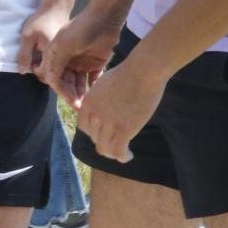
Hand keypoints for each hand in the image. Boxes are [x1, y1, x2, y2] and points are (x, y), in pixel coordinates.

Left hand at [18, 3, 72, 77]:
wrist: (56, 9)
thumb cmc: (40, 20)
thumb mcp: (27, 36)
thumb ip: (24, 54)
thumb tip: (23, 72)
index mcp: (54, 53)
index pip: (46, 74)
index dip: (37, 73)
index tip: (32, 64)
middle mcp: (66, 56)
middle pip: (58, 75)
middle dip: (47, 75)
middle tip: (37, 65)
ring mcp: (70, 54)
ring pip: (63, 71)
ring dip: (53, 71)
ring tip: (43, 62)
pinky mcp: (71, 52)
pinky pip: (65, 65)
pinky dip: (58, 65)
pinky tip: (49, 57)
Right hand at [43, 6, 121, 107]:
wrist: (105, 18)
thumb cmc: (81, 28)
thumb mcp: (63, 44)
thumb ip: (55, 62)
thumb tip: (48, 81)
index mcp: (56, 56)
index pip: (55, 77)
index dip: (60, 89)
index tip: (69, 99)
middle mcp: (67, 60)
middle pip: (67, 82)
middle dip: (71, 94)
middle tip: (78, 105)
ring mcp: (82, 62)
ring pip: (79, 83)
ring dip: (82, 93)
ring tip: (87, 102)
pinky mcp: (96, 63)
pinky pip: (93, 79)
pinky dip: (93, 86)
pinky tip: (96, 94)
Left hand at [75, 47, 164, 162]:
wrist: (143, 70)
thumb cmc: (129, 73)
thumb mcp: (105, 84)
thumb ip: (100, 99)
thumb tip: (103, 108)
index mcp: (88, 103)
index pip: (84, 127)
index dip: (93, 132)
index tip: (104, 133)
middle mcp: (95, 115)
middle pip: (94, 138)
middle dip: (105, 141)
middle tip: (117, 142)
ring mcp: (108, 123)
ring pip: (104, 148)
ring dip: (112, 152)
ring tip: (122, 152)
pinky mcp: (124, 130)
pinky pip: (118, 152)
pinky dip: (122, 157)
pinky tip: (128, 155)